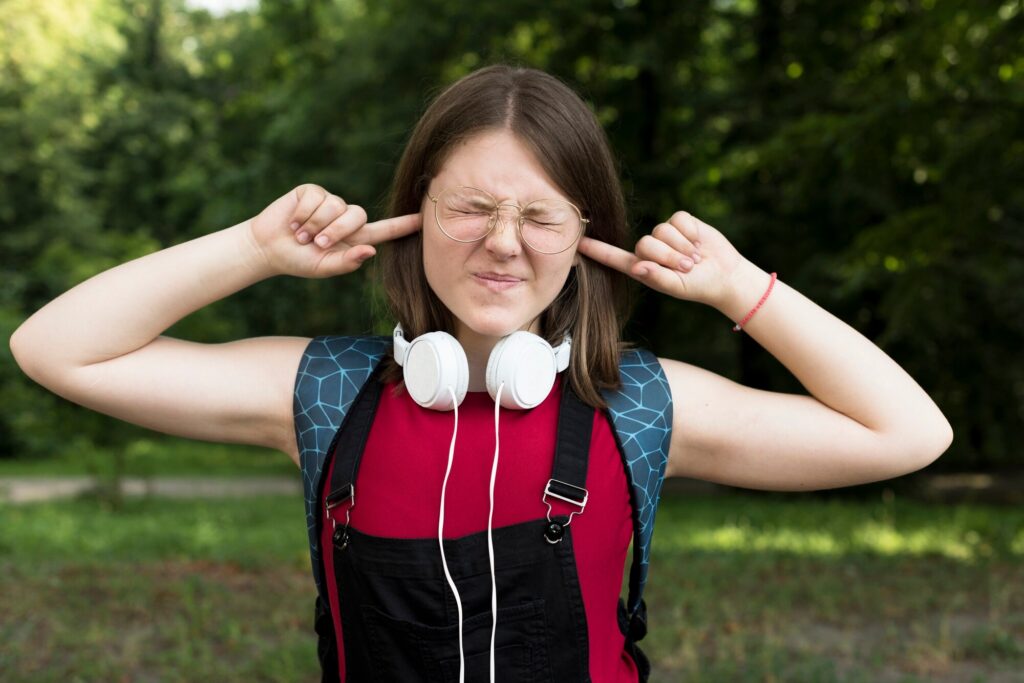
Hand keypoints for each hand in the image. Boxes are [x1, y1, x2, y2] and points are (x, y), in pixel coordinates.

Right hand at [248, 184, 421, 278]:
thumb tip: (371, 251)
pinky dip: (303, 213)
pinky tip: (293, 221)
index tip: (424, 219)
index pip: (384, 230)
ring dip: (315, 224)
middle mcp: (345, 218)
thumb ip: (347, 262)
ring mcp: (330, 202)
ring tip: (301, 234)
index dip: (403, 225)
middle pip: (357, 216)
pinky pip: (316, 198)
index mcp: (354, 238)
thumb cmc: (298, 260)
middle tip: (316, 243)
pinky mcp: (312, 191)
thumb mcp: (324, 267)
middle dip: (335, 232)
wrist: (268, 247)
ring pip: (335, 207)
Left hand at [576, 210, 745, 307]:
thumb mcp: (677, 287)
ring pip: (662, 230)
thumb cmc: (698, 286)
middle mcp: (650, 249)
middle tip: (687, 267)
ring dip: (682, 246)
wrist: (725, 274)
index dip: (597, 250)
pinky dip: (691, 233)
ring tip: (694, 257)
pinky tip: (698, 242)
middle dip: (668, 256)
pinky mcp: (681, 221)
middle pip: (645, 243)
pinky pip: (678, 220)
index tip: (579, 244)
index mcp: (643, 267)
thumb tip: (638, 267)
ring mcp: (665, 233)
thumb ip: (657, 277)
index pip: (615, 257)